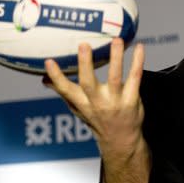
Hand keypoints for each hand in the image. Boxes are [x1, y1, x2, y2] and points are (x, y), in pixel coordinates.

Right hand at [43, 38, 144, 154]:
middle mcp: (97, 103)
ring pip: (115, 78)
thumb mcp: (78, 109)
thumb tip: (44, 79)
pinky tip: (139, 47)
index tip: (49, 62)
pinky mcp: (132, 100)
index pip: (66, 90)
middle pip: (89, 83)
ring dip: (116, 58)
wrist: (121, 141)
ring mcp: (115, 102)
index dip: (57, 77)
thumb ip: (63, 91)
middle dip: (85, 64)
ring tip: (116, 41)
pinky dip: (137, 62)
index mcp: (82, 104)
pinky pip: (135, 78)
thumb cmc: (97, 119)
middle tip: (83, 44)